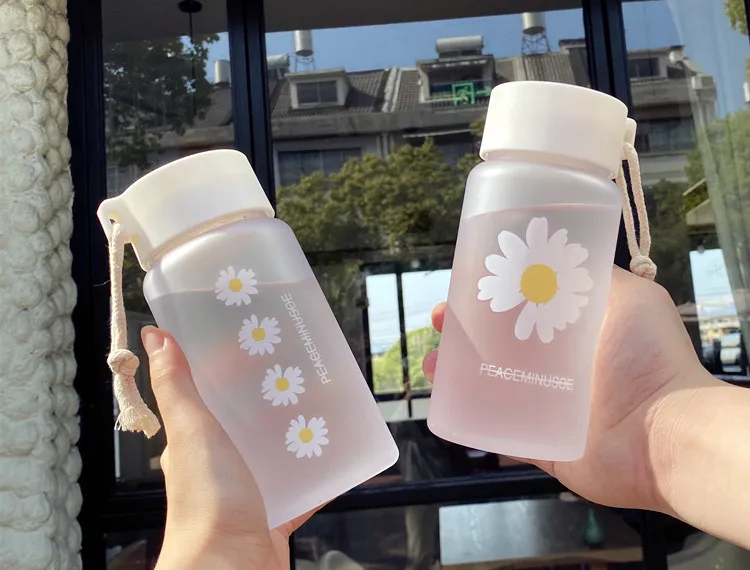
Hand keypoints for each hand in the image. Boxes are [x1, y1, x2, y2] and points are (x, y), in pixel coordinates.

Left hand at [142, 327, 318, 569]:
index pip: (214, 394)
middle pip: (252, 421)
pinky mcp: (279, 513)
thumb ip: (176, 387)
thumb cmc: (206, 502)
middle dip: (276, 396)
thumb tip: (154, 337)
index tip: (258, 341)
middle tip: (304, 368)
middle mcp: (222, 465)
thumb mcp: (192, 433)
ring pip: (280, 451)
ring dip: (301, 431)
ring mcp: (251, 490)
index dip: (233, 367)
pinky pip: (306, 486)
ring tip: (329, 403)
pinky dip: (323, 471)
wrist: (232, 567)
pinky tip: (342, 452)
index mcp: (197, 442)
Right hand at [423, 267, 708, 513]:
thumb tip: (564, 249)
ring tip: (432, 363)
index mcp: (574, 334)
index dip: (493, 294)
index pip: (524, 307)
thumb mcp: (629, 298)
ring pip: (489, 385)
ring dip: (455, 372)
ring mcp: (547, 408)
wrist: (665, 432)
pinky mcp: (540, 443)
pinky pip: (496, 430)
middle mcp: (558, 368)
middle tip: (440, 319)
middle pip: (499, 345)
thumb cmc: (647, 357)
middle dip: (464, 330)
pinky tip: (445, 399)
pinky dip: (469, 416)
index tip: (467, 281)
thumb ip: (596, 275)